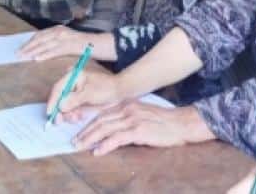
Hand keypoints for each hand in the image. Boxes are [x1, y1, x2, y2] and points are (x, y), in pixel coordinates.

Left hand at [19, 27, 111, 61]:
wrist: (100, 44)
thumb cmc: (84, 45)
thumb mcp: (68, 41)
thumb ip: (56, 44)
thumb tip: (43, 51)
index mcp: (59, 29)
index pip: (40, 35)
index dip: (29, 42)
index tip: (21, 48)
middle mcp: (60, 31)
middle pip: (40, 39)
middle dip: (28, 47)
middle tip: (18, 54)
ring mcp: (66, 38)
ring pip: (45, 44)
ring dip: (33, 51)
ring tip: (24, 57)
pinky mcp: (71, 45)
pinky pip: (55, 50)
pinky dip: (45, 54)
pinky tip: (37, 59)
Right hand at [46, 70, 122, 123]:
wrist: (121, 92)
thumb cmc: (107, 88)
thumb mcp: (90, 93)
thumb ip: (74, 99)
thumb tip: (60, 106)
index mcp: (73, 76)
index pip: (58, 88)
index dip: (52, 101)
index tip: (50, 113)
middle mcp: (72, 84)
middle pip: (59, 98)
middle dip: (60, 110)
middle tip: (59, 121)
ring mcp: (75, 93)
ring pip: (65, 106)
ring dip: (67, 114)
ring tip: (76, 118)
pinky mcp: (80, 101)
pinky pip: (72, 110)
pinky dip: (73, 115)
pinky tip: (79, 117)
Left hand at [73, 101, 213, 155]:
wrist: (181, 123)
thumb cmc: (162, 122)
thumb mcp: (141, 114)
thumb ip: (125, 118)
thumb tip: (109, 129)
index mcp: (126, 104)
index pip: (101, 112)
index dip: (87, 121)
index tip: (76, 129)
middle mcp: (126, 109)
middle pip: (100, 120)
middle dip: (84, 131)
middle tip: (74, 141)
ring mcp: (132, 119)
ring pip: (105, 128)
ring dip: (90, 138)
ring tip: (80, 146)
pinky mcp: (138, 131)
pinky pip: (117, 138)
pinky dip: (105, 145)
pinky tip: (98, 151)